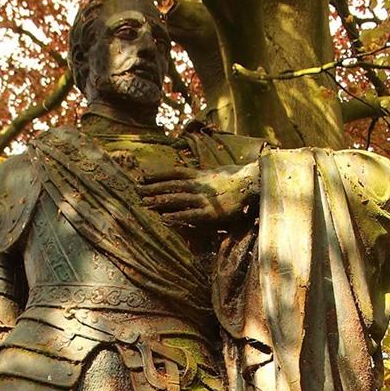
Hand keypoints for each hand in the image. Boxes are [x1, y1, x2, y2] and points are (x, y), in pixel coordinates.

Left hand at [138, 162, 258, 226]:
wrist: (254, 182)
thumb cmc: (238, 178)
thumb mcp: (218, 171)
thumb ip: (204, 174)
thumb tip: (195, 174)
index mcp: (200, 175)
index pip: (173, 172)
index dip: (156, 174)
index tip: (142, 175)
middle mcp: (199, 185)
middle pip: (170, 185)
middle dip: (152, 187)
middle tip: (136, 190)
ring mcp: (204, 199)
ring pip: (177, 199)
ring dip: (160, 201)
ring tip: (144, 203)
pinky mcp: (211, 213)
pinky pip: (190, 215)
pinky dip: (176, 216)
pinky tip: (164, 219)